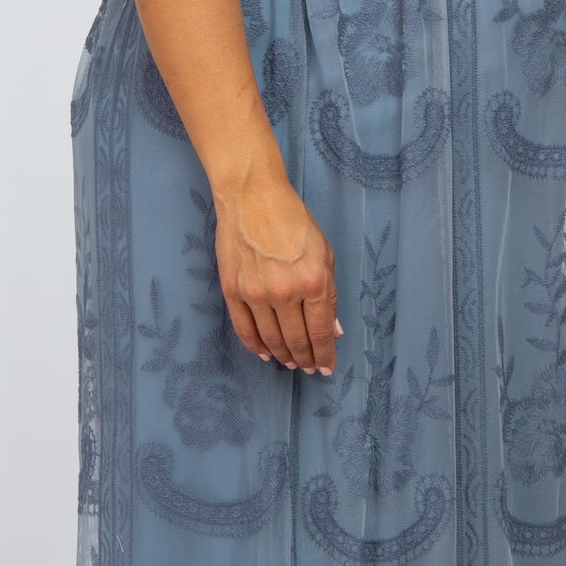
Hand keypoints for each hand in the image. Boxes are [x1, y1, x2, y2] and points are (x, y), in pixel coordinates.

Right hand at [214, 174, 340, 376]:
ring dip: (283, 355)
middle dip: (306, 359)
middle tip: (309, 368)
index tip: (326, 367)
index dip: (325, 354)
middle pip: (297, 340)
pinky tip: (264, 352)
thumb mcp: (324, 253)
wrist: (252, 197)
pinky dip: (255, 346)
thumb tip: (333, 330)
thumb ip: (329, 294)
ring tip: (290, 362)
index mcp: (314, 282)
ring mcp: (256, 294)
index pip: (322, 332)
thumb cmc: (293, 220)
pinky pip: (244, 329)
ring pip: (271, 339)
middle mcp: (285, 292)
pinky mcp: (233, 291)